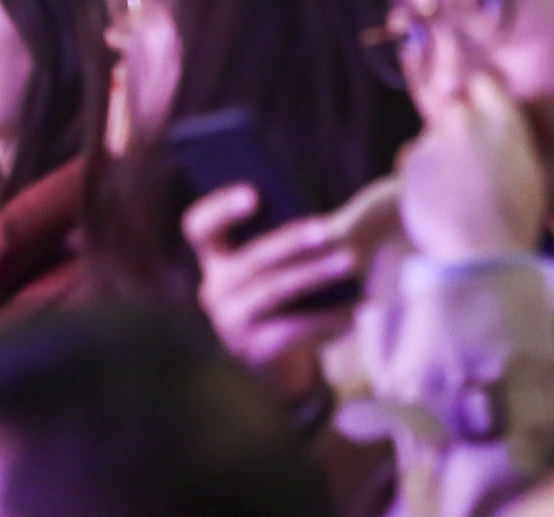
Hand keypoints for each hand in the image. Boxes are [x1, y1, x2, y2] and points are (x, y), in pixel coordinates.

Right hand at [185, 184, 357, 391]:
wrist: (279, 360)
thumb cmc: (282, 295)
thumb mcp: (276, 264)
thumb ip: (285, 241)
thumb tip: (331, 232)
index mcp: (214, 257)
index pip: (199, 227)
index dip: (221, 209)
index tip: (255, 193)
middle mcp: (213, 290)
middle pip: (250, 259)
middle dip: (289, 241)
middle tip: (326, 229)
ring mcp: (229, 324)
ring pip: (273, 291)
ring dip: (314, 274)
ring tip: (352, 261)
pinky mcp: (252, 352)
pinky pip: (292, 330)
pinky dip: (326, 317)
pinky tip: (354, 308)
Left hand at [398, 72, 543, 262]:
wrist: (481, 256)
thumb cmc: (513, 221)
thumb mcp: (524, 173)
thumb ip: (503, 141)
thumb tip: (488, 131)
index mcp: (506, 123)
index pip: (483, 84)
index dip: (479, 99)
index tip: (478, 117)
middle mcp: (470, 122)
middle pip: (454, 111)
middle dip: (456, 132)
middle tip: (466, 169)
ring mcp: (438, 138)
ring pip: (433, 139)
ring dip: (439, 158)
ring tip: (456, 197)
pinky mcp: (412, 160)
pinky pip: (416, 161)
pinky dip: (423, 178)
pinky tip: (439, 204)